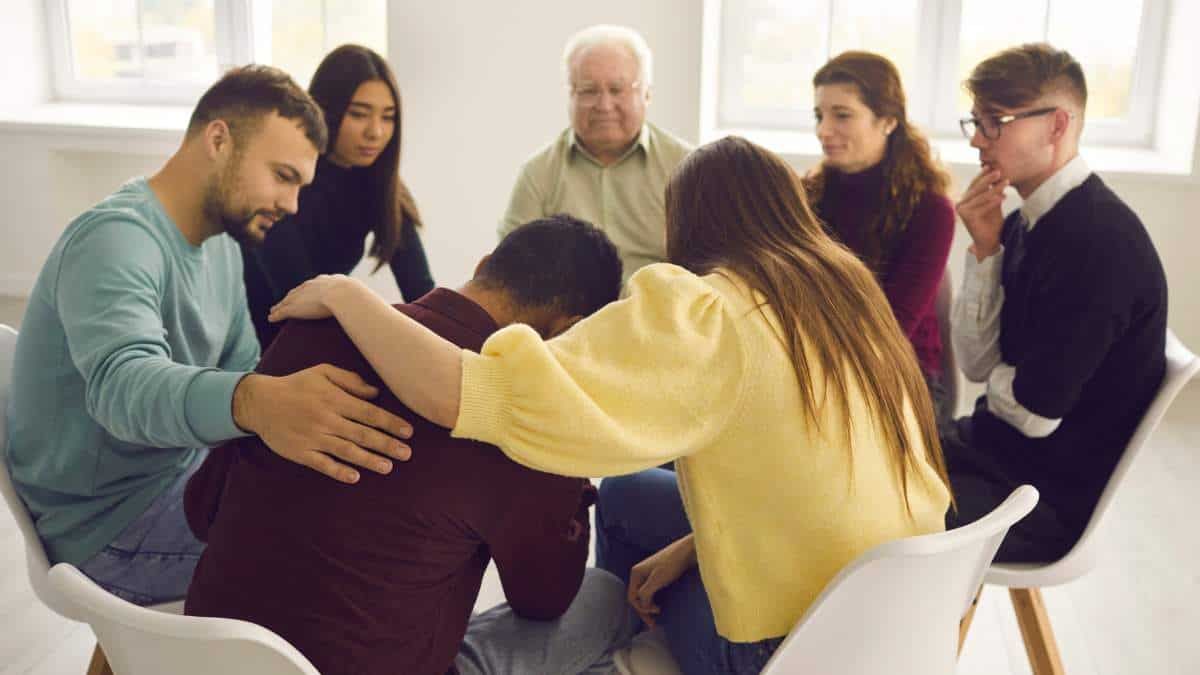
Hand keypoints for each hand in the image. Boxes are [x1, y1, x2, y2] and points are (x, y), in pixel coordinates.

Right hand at [232, 364, 413, 483]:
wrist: (259, 402)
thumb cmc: (296, 385)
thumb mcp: (322, 372)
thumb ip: (350, 380)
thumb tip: (375, 392)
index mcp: (334, 399)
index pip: (369, 413)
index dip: (391, 423)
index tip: (408, 432)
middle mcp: (326, 419)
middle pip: (363, 434)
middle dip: (387, 445)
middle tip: (407, 454)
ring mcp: (313, 437)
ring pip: (346, 451)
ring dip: (369, 460)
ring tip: (388, 467)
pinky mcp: (300, 452)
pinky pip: (322, 464)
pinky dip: (338, 471)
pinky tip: (355, 477)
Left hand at [268, 274, 357, 322]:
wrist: (343, 294)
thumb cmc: (354, 296)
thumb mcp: (357, 295)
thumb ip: (360, 300)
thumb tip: (372, 306)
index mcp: (326, 282)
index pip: (313, 286)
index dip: (307, 290)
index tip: (304, 293)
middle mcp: (311, 286)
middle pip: (297, 292)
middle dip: (291, 296)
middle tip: (285, 300)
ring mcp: (302, 296)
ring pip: (287, 302)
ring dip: (280, 306)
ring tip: (274, 310)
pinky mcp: (294, 307)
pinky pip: (282, 312)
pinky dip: (276, 315)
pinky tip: (271, 319)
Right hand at [627, 536, 696, 626]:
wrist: (688, 551)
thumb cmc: (672, 563)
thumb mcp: (656, 580)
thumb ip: (645, 593)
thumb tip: (642, 606)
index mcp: (636, 573)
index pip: (632, 597)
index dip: (642, 608)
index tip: (656, 612)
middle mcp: (640, 574)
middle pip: (637, 597)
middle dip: (644, 611)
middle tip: (654, 625)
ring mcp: (649, 574)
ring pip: (644, 595)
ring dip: (648, 607)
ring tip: (656, 619)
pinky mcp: (658, 576)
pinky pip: (651, 592)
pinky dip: (654, 601)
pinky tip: (660, 607)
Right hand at [955, 168, 1008, 260]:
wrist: (991, 240)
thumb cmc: (993, 222)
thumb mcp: (994, 202)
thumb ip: (992, 190)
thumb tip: (996, 171)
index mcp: (965, 199)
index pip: (974, 184)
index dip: (983, 175)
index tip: (992, 166)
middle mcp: (961, 203)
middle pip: (976, 188)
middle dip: (988, 179)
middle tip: (999, 171)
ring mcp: (962, 210)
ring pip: (980, 197)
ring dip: (994, 189)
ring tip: (1006, 183)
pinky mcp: (966, 217)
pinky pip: (981, 207)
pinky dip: (992, 202)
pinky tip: (1002, 197)